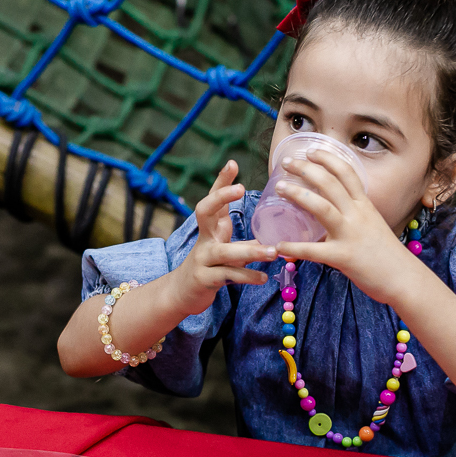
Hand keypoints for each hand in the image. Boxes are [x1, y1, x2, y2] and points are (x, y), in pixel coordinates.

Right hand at [173, 160, 276, 315]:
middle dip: (221, 197)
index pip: (213, 199)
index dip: (221, 181)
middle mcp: (203, 238)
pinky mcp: (204, 279)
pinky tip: (264, 278)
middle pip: (204, 211)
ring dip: (250, 252)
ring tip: (273, 252)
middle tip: (241, 188)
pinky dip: (248, 277)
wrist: (182, 292)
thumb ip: (245, 240)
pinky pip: (228, 276)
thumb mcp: (223, 245)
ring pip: (224, 251)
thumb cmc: (209, 264)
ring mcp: (202, 258)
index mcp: (209, 227)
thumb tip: (273, 237)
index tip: (232, 163)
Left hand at [274, 149, 407, 302]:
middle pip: (330, 183)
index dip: (328, 159)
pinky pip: (314, 251)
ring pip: (322, 207)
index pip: (347, 173)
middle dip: (306, 169)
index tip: (311, 151)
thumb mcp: (373, 225)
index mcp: (365, 206)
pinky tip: (278, 246)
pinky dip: (294, 248)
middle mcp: (358, 215)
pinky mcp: (343, 257)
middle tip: (287, 163)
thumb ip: (354, 216)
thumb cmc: (386, 254)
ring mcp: (350, 235)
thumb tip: (335, 211)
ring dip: (298, 195)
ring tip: (279, 188)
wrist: (403, 279)